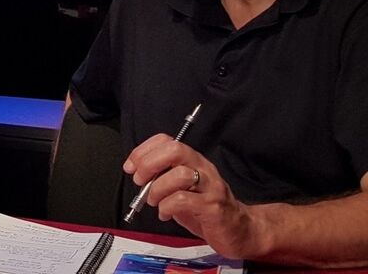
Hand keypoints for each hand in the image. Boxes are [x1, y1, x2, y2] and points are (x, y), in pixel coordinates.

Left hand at [125, 134, 259, 257]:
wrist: (240, 231)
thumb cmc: (205, 208)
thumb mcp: (180, 188)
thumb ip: (162, 177)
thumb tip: (137, 173)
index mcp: (193, 161)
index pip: (167, 141)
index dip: (144, 150)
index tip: (130, 166)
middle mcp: (203, 168)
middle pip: (174, 150)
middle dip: (149, 163)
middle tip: (140, 180)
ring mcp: (210, 187)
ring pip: (178, 175)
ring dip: (157, 189)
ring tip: (154, 201)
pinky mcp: (213, 207)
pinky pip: (183, 200)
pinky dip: (167, 207)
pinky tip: (166, 214)